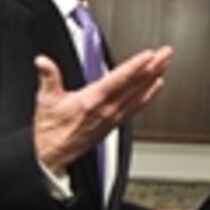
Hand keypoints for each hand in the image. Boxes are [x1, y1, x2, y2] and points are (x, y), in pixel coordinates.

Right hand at [33, 48, 172, 172]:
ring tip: (165, 65)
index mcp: (92, 101)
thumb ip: (48, 78)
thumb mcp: (45, 100)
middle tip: (166, 54)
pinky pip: (136, 107)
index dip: (135, 66)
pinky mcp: (114, 123)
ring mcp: (113, 117)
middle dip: (152, 68)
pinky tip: (155, 88)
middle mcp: (106, 110)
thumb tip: (43, 62)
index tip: (149, 55)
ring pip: (139, 95)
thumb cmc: (50, 131)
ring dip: (153, 78)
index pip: (119, 80)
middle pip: (135, 85)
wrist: (52, 156)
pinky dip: (148, 95)